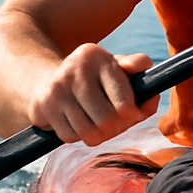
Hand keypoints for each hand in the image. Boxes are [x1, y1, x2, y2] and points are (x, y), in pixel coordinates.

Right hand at [26, 45, 157, 145]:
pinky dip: (78, 136)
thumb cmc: (91, 78)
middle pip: (108, 120)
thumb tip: (149, 82)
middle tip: (115, 125)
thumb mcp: (114, 67)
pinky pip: (70, 136)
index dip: (133, 115)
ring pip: (89, 132)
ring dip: (98, 136)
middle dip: (116, 129)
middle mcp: (76, 69)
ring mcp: (58, 88)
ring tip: (98, 126)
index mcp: (98, 56)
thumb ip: (137, 70)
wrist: (44, 80)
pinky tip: (78, 124)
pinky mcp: (43, 105)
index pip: (125, 102)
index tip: (132, 115)